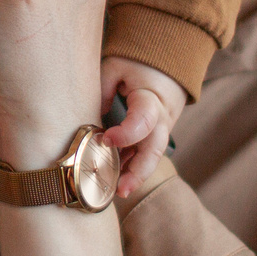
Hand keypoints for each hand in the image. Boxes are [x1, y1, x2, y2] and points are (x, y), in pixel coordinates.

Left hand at [99, 57, 185, 193]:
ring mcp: (161, 130)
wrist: (164, 65)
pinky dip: (131, 166)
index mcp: (152, 98)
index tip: (105, 139)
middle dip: (138, 172)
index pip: (144, 120)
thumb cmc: (137, 63)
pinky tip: (114, 178)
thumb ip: (103, 90)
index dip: (126, 134)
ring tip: (114, 191)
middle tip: (120, 189)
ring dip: (133, 175)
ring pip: (150, 158)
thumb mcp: (115, 67)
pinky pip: (144, 154)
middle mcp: (161, 119)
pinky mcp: (154, 136)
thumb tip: (91, 120)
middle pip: (155, 150)